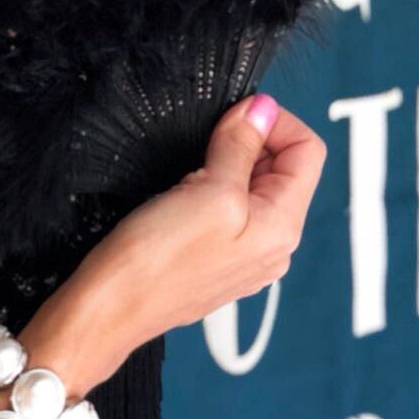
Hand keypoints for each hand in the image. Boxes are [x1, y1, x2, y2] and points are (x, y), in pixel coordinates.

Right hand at [80, 92, 326, 350]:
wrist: (110, 309)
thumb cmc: (158, 262)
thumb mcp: (209, 189)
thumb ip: (242, 145)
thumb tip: (263, 109)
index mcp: (283, 228)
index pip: (307, 151)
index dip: (274, 122)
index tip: (236, 116)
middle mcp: (272, 243)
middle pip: (283, 166)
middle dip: (249, 141)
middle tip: (208, 143)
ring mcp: (244, 251)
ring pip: (252, 182)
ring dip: (226, 161)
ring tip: (192, 170)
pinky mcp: (216, 253)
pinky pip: (228, 204)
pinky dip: (210, 183)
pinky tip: (182, 190)